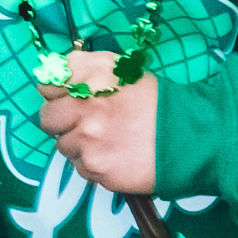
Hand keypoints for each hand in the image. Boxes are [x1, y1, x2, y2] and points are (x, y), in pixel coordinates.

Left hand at [36, 74, 159, 195]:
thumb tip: (54, 72)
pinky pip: (83, 170)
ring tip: (108, 141)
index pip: (46, 87)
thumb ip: (81, 65)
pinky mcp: (99, 172)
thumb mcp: (120, 68)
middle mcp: (83, 113)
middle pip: (47, 120)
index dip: (56, 93)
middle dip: (63, 121)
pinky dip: (95, 165)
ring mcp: (89, 145)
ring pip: (65, 147)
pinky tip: (117, 157)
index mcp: (88, 83)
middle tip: (86, 123)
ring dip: (80, 145)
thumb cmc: (156, 101)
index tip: (68, 98)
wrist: (191, 138)